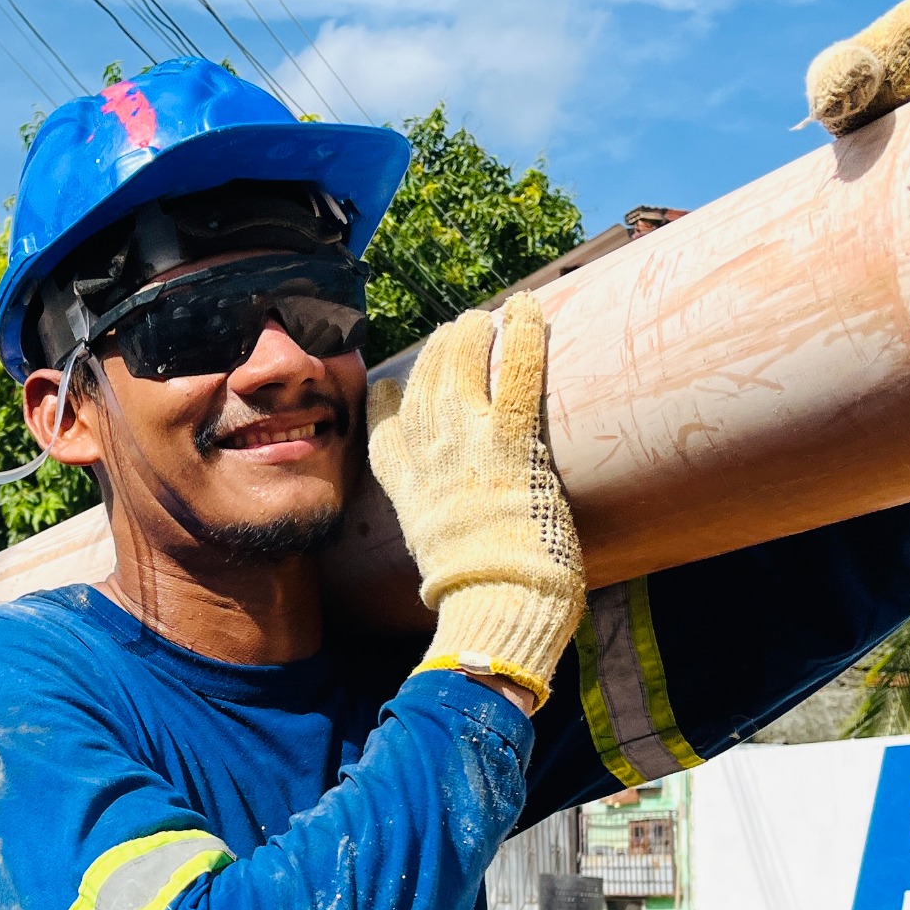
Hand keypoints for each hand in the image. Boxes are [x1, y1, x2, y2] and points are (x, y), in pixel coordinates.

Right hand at [366, 293, 583, 705]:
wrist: (492, 603)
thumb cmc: (479, 600)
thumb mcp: (440, 563)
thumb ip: (444, 541)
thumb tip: (450, 565)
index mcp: (406, 491)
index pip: (383, 434)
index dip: (386, 403)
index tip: (390, 385)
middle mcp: (427, 460)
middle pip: (421, 388)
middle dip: (437, 354)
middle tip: (455, 331)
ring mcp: (464, 444)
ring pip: (459, 368)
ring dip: (472, 334)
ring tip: (484, 315)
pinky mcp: (508, 439)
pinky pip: (513, 372)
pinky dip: (521, 333)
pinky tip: (526, 307)